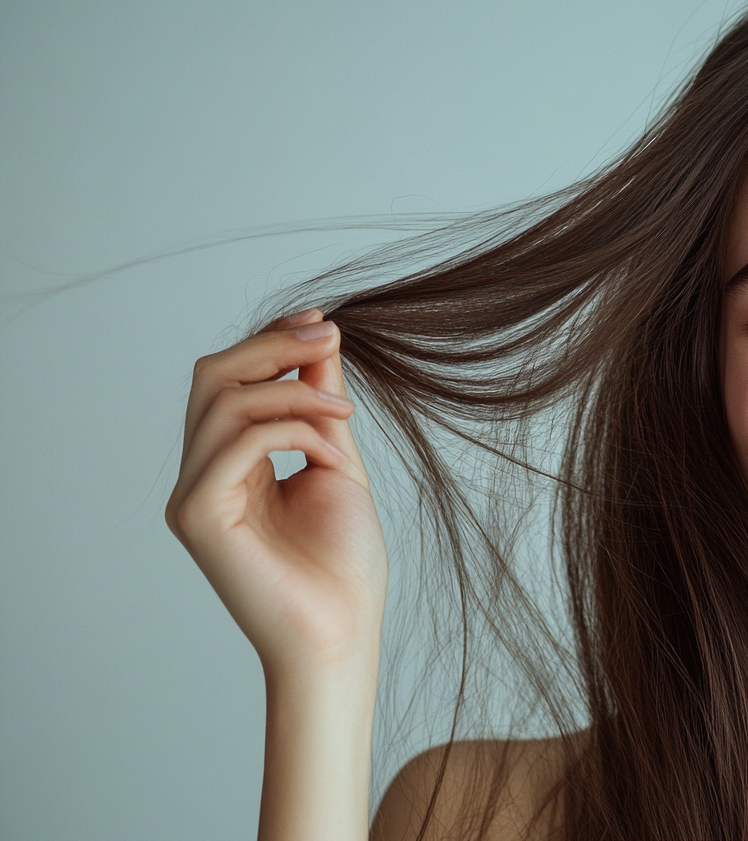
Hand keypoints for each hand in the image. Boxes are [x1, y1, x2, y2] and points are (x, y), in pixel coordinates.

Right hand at [166, 308, 387, 677]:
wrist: (342, 634)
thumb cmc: (343, 565)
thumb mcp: (337, 463)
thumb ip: (319, 404)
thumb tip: (320, 339)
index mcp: (230, 465)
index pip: (230, 382)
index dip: (270, 343)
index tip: (322, 323)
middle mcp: (202, 476)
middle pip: (212, 378)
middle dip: (272, 348)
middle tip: (329, 338)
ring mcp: (193, 496)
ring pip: (219, 402)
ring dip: (290, 389)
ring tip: (343, 409)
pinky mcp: (197, 516)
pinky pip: (236, 442)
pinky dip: (290, 430)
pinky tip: (330, 448)